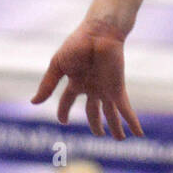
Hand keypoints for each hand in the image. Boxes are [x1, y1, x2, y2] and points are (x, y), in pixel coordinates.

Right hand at [31, 17, 142, 139]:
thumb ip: (47, 85)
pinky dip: (131, 122)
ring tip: (120, 139)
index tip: (63, 121)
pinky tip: (138, 134)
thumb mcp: (58, 65)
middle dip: (96, 124)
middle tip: (99, 135)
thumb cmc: (78, 44)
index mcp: (76, 82)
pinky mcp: (118, 89)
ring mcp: (106, 89)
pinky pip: (126, 110)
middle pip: (94, 111)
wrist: (100, 33)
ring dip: (115, 127)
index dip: (64, 112)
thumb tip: (33, 102)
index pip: (68, 101)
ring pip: (111, 114)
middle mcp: (92, 88)